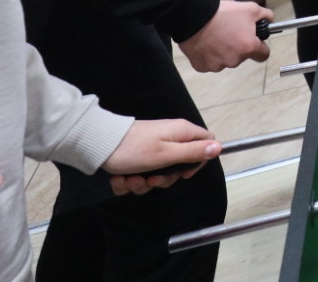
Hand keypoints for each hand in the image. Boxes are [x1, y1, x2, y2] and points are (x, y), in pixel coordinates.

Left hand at [105, 119, 221, 195]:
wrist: (97, 144)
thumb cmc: (134, 148)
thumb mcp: (166, 154)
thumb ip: (193, 152)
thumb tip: (220, 147)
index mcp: (181, 133)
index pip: (206, 142)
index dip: (199, 160)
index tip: (183, 173)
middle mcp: (170, 138)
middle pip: (180, 164)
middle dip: (164, 179)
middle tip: (151, 179)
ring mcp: (153, 148)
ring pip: (159, 173)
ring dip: (143, 183)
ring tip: (129, 179)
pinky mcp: (138, 157)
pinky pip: (141, 174)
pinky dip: (130, 181)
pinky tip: (120, 178)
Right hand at [178, 0, 271, 72]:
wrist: (193, 16)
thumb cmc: (223, 13)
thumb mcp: (250, 9)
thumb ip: (265, 15)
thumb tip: (270, 20)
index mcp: (248, 48)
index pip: (263, 55)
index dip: (261, 47)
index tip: (256, 41)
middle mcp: (234, 60)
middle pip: (243, 56)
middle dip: (239, 46)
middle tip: (231, 32)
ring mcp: (217, 65)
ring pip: (226, 60)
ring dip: (224, 51)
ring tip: (216, 35)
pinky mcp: (202, 67)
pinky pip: (210, 62)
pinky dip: (209, 55)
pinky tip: (206, 42)